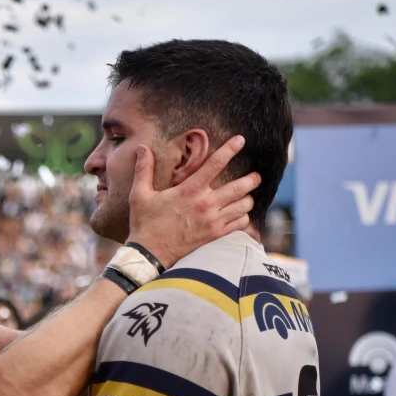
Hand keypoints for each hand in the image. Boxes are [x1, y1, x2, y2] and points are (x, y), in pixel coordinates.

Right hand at [126, 137, 258, 268]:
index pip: (215, 164)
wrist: (149, 255)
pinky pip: (239, 225)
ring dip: (248, 199)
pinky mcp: (214, 236)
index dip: (230, 149)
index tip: (241, 140)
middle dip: (252, 179)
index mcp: (189, 190)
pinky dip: (243, 218)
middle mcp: (205, 204)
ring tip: (248, 196)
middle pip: (239, 187)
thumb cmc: (144, 224)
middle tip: (256, 176)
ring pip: (243, 206)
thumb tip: (142, 148)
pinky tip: (240, 215)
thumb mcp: (139, 195)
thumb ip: (144, 170)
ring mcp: (212, 222)